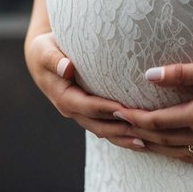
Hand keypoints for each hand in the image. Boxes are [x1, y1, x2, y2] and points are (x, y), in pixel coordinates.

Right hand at [22, 31, 192, 164]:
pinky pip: (109, 130)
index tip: (124, 108)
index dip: (104, 108)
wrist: (43, 60)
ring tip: (149, 142)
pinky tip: (145, 141)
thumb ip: (54, 59)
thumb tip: (66, 68)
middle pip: (100, 125)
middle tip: (144, 129)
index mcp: (63, 97)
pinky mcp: (92, 116)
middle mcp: (74, 111)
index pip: (86, 106)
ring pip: (106, 132)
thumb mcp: (45, 50)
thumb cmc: (46, 50)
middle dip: (121, 129)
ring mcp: (83, 116)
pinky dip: (125, 137)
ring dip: (126, 138)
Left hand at [108, 56, 192, 160]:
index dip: (133, 119)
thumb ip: (183, 73)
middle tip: (119, 131)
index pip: (157, 122)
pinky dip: (184, 154)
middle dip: (139, 136)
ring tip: (141, 143)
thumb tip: (149, 75)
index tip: (116, 113)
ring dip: (158, 149)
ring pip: (182, 152)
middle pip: (164, 141)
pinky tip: (178, 150)